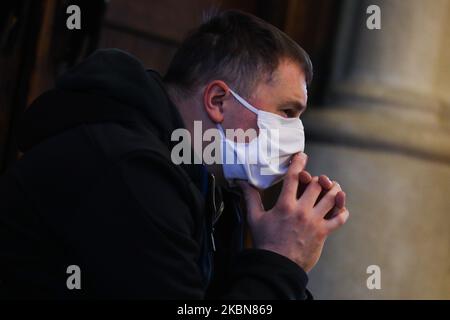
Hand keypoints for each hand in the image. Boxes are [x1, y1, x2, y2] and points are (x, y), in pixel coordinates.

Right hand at [238, 153, 348, 272]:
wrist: (277, 265)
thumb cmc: (265, 242)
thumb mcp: (255, 218)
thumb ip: (250, 198)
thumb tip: (241, 183)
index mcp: (285, 205)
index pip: (294, 177)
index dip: (299, 163)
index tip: (302, 156)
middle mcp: (302, 210)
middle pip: (317, 185)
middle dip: (318, 179)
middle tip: (317, 180)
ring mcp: (314, 221)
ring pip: (332, 198)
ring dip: (334, 190)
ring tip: (333, 188)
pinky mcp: (323, 233)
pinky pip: (339, 219)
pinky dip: (343, 212)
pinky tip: (340, 209)